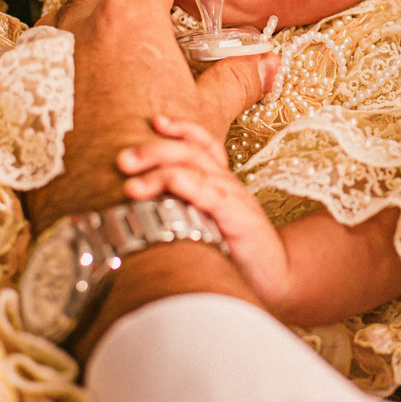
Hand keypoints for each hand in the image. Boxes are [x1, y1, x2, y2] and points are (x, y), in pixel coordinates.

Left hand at [25, 0, 276, 232]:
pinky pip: (46, 41)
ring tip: (118, 14)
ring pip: (68, 1)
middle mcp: (82, 26)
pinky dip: (69, 34)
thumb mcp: (208, 115)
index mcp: (131, 19)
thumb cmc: (161, 161)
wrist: (106, 213)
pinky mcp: (29, 88)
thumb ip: (236, 79)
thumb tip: (264, 65)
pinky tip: (84, 58)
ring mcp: (50, 56)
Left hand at [118, 116, 290, 307]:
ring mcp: (234, 198)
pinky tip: (163, 186)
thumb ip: (180, 215)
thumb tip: (133, 214)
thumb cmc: (234, 256)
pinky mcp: (238, 217)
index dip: (181, 128)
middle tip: (123, 159)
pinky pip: (208, 192)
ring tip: (130, 183)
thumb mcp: (205, 228)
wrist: (277, 279)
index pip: (203, 143)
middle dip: (155, 149)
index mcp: (220, 183)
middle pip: (191, 151)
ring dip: (159, 170)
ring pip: (195, 168)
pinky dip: (183, 184)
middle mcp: (227, 183)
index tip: (154, 122)